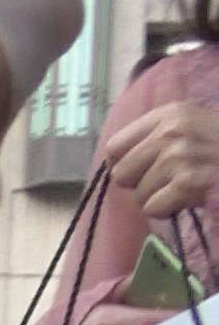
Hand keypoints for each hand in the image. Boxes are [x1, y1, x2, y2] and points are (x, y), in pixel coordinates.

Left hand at [106, 90, 218, 225]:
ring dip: (158, 199)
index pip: (115, 146)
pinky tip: (186, 199)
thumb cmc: (218, 146)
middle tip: (164, 183)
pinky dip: (168, 210)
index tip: (138, 171)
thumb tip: (116, 161)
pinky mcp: (187, 181)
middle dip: (139, 185)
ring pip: (139, 195)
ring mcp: (178, 156)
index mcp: (167, 114)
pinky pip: (153, 208)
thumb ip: (155, 137)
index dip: (122, 165)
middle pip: (122, 174)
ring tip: (182, 188)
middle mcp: (170, 131)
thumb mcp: (189, 126)